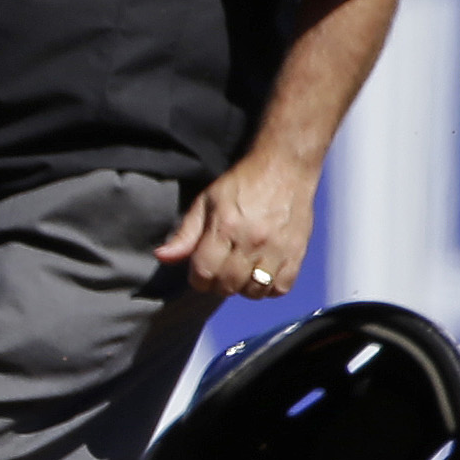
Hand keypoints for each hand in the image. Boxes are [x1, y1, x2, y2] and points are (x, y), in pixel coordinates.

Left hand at [156, 154, 316, 299]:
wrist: (285, 168)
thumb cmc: (243, 184)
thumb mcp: (206, 202)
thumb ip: (185, 234)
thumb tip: (161, 257)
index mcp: (225, 227)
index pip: (204, 273)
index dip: (198, 278)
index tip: (201, 271)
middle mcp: (252, 241)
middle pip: (228, 286)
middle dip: (218, 284)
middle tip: (220, 270)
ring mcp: (277, 249)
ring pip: (254, 291)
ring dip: (243, 287)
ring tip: (242, 271)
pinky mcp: (297, 253)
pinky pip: (281, 288)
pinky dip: (270, 288)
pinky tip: (263, 272)